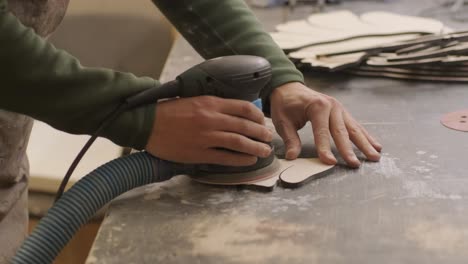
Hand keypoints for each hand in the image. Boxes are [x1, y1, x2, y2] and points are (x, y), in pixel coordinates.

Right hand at [145, 96, 272, 165]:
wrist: (148, 124)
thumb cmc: (170, 111)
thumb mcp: (194, 100)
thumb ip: (214, 105)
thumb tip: (235, 112)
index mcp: (211, 103)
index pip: (243, 107)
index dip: (258, 115)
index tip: (262, 121)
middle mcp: (211, 119)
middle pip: (245, 126)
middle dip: (261, 132)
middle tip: (268, 137)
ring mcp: (206, 137)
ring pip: (239, 142)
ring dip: (255, 147)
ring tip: (264, 151)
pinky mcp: (199, 153)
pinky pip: (225, 157)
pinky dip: (240, 159)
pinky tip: (249, 160)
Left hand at [270, 82, 381, 167]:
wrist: (289, 88)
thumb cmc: (285, 104)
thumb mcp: (282, 122)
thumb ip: (290, 139)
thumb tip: (292, 157)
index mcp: (317, 106)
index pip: (322, 131)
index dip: (325, 148)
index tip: (330, 162)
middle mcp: (332, 106)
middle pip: (342, 131)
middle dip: (349, 150)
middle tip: (355, 165)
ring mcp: (339, 108)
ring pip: (354, 129)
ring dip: (364, 144)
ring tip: (374, 157)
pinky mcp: (343, 112)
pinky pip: (356, 126)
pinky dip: (366, 136)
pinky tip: (376, 146)